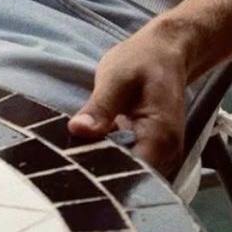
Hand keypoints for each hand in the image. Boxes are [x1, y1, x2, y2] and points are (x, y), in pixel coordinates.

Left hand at [67, 21, 191, 180]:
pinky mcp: (151, 153)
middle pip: (128, 179)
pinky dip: (109, 158)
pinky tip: (88, 149)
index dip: (100, 174)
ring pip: (127, 174)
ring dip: (102, 167)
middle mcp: (167, 155)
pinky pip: (128, 164)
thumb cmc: (143, 59)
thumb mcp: (116, 76)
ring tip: (72, 157)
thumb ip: (100, 106)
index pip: (129, 173)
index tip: (71, 167)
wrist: (166, 52)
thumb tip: (77, 130)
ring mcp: (161, 157)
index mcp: (160, 138)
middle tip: (64, 163)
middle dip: (97, 174)